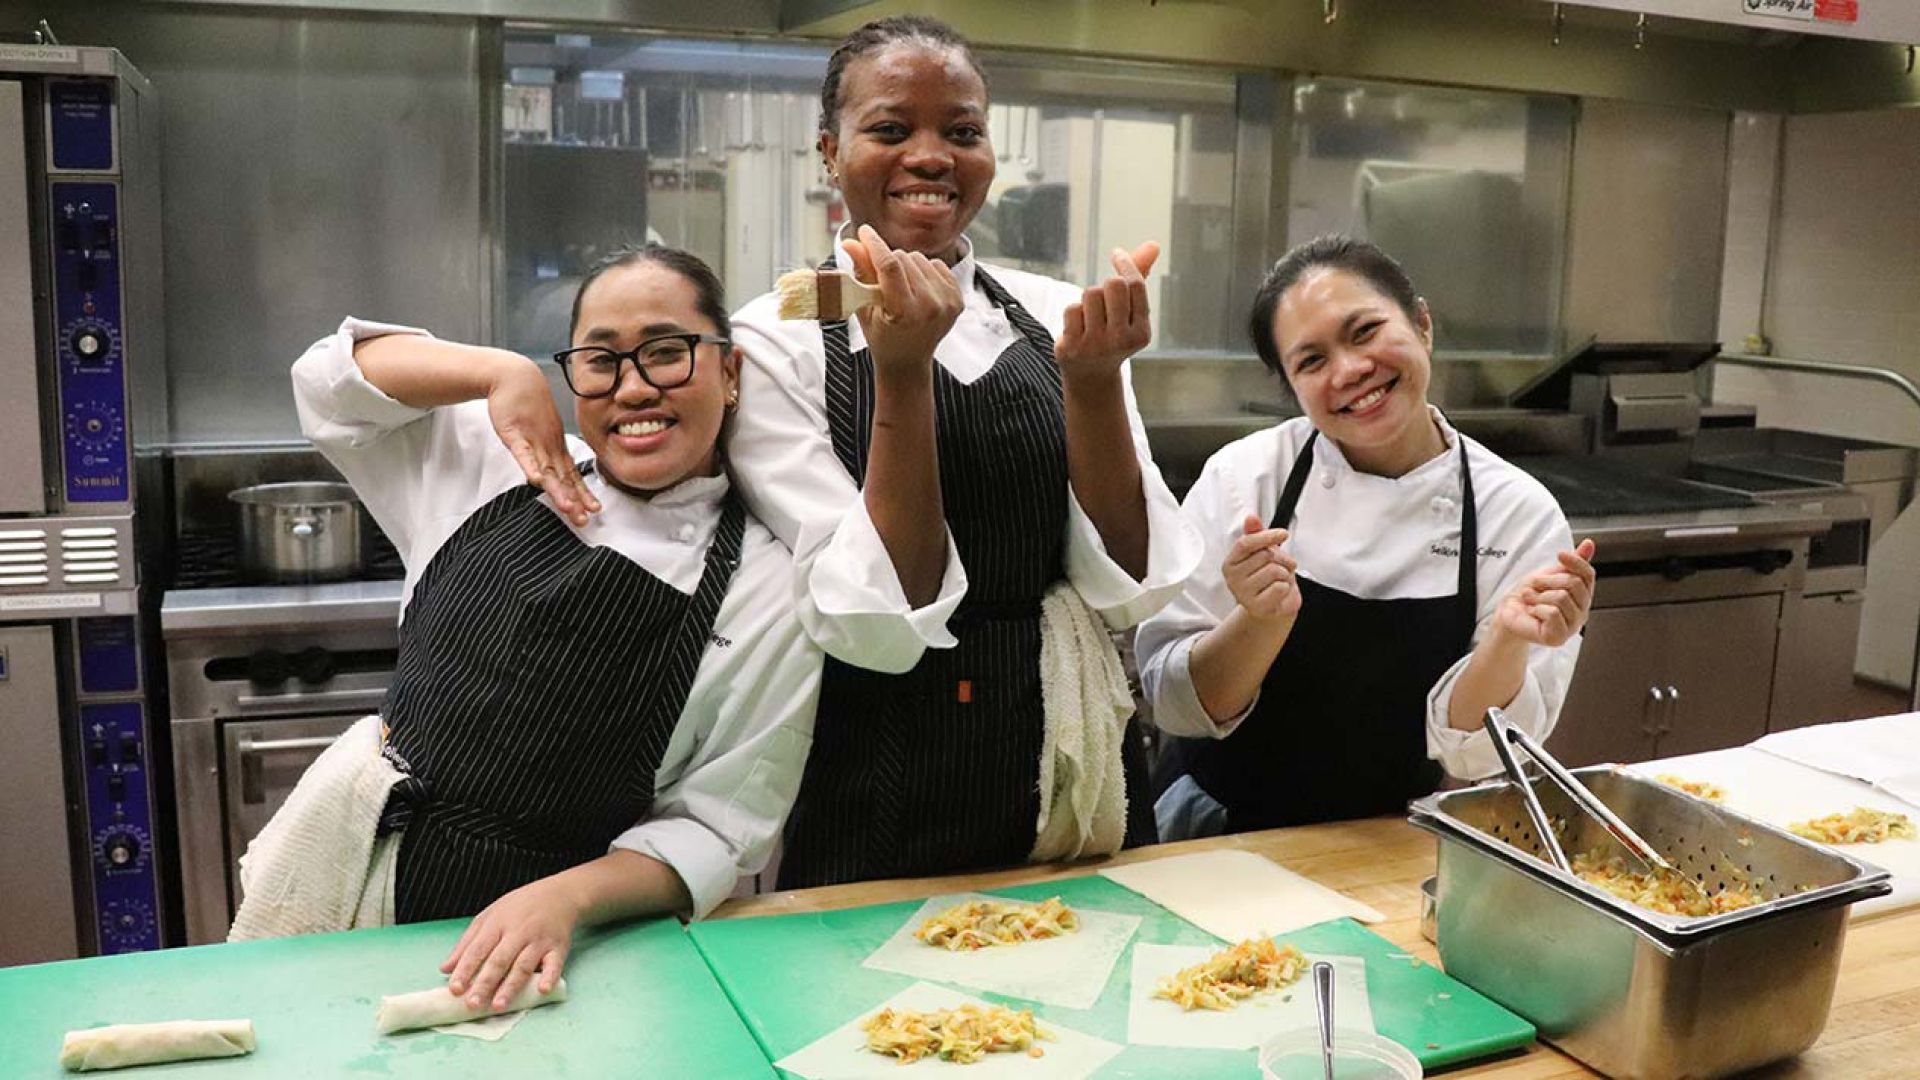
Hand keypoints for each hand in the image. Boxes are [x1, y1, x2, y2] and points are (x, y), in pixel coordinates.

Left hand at [441, 876, 580, 1010]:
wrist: (560, 893)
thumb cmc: (520, 907)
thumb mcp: (489, 917)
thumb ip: (467, 943)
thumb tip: (445, 969)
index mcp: (497, 925)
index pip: (477, 950)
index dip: (465, 970)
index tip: (455, 989)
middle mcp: (517, 933)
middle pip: (499, 961)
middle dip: (485, 983)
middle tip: (472, 1004)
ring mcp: (539, 941)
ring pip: (523, 965)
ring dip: (511, 986)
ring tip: (498, 1006)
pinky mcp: (558, 948)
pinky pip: (554, 964)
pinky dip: (549, 976)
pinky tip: (542, 989)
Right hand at [487, 356, 599, 526]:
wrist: (516, 378)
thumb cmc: (528, 405)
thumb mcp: (541, 432)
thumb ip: (546, 453)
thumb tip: (551, 473)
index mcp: (556, 447)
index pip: (571, 476)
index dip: (582, 494)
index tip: (593, 509)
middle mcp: (549, 447)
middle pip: (562, 479)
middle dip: (574, 500)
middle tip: (584, 519)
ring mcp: (533, 441)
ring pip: (547, 470)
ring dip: (558, 490)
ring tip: (567, 508)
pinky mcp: (515, 435)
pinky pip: (523, 453)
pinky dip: (530, 466)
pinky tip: (536, 480)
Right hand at [839, 224, 962, 378]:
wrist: (908, 361)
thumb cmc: (882, 337)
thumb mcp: (864, 309)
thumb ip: (860, 273)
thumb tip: (851, 242)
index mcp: (905, 313)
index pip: (890, 266)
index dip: (874, 244)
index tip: (864, 231)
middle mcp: (931, 307)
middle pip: (904, 258)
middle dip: (886, 260)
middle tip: (879, 278)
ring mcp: (947, 302)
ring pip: (919, 259)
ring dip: (905, 265)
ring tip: (898, 286)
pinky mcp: (957, 298)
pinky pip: (936, 264)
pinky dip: (922, 270)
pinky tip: (915, 288)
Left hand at [1056, 242, 1159, 388]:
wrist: (1090, 375)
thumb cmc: (1113, 333)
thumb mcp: (1130, 311)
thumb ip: (1140, 276)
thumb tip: (1154, 244)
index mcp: (1141, 333)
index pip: (1135, 285)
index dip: (1125, 263)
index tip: (1116, 254)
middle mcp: (1121, 340)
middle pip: (1114, 285)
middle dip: (1107, 284)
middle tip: (1104, 298)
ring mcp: (1096, 345)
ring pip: (1091, 294)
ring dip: (1088, 300)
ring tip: (1091, 317)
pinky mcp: (1072, 347)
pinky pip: (1072, 308)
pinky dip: (1073, 312)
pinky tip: (1077, 327)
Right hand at [1224, 514, 1300, 621]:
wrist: (1273, 607)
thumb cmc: (1267, 579)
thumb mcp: (1262, 553)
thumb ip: (1256, 535)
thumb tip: (1251, 518)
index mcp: (1230, 563)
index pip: (1246, 543)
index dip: (1267, 535)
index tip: (1283, 534)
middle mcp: (1233, 579)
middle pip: (1265, 555)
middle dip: (1282, 559)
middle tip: (1283, 567)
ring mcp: (1244, 594)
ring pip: (1275, 571)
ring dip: (1285, 574)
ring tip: (1280, 580)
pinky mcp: (1258, 607)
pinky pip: (1280, 587)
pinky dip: (1286, 588)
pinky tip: (1280, 592)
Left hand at [1492, 538, 1596, 647]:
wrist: (1508, 613)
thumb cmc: (1529, 595)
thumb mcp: (1550, 574)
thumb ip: (1572, 562)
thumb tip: (1589, 544)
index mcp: (1582, 597)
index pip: (1588, 574)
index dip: (1575, 562)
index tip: (1560, 554)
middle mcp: (1581, 612)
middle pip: (1574, 584)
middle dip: (1548, 580)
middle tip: (1535, 586)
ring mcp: (1572, 626)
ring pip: (1562, 598)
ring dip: (1540, 596)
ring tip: (1533, 601)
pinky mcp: (1558, 637)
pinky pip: (1552, 613)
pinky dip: (1537, 608)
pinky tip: (1533, 612)